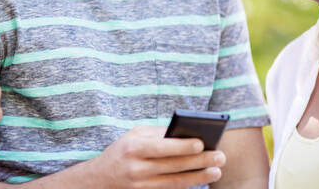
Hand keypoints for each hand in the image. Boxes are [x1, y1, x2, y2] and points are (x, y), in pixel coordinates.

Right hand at [86, 126, 225, 188]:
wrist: (99, 179)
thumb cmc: (122, 151)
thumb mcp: (134, 136)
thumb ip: (157, 134)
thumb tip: (186, 134)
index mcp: (133, 148)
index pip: (161, 147)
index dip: (181, 146)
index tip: (201, 143)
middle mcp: (137, 168)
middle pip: (173, 165)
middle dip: (199, 161)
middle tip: (220, 156)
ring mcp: (141, 185)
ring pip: (175, 182)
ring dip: (198, 177)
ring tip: (216, 171)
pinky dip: (187, 184)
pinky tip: (201, 179)